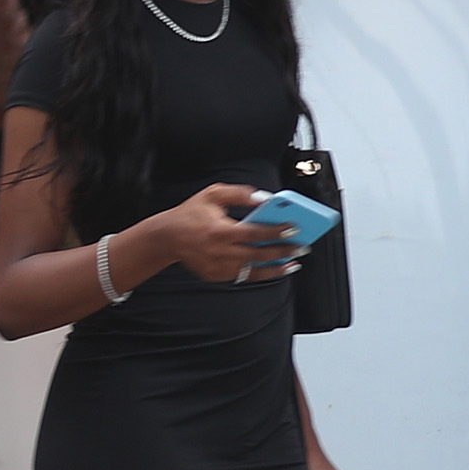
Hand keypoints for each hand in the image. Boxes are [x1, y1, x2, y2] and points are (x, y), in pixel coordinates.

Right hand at [151, 184, 301, 284]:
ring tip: (292, 263)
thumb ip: (241, 193)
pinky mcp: (216, 275)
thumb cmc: (191, 214)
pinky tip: (271, 267)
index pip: (255, 232)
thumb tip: (265, 198)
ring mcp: (218, 266)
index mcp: (220, 230)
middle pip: (259, 254)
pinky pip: (242, 276)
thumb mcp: (213, 194)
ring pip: (253, 271)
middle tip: (302, 248)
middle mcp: (220, 251)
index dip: (277, 231)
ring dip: (275, 268)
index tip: (294, 229)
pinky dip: (259, 272)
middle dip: (283, 251)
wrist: (167, 237)